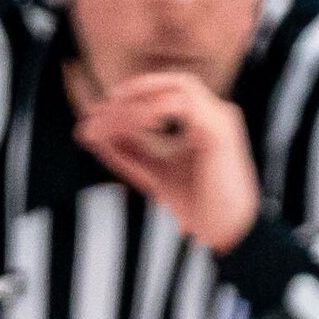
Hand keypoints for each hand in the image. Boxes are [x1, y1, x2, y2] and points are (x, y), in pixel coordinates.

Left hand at [74, 71, 259, 253]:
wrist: (225, 234)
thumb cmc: (198, 207)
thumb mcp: (154, 173)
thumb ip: (129, 152)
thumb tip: (93, 132)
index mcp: (203, 122)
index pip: (165, 95)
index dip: (131, 98)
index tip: (96, 112)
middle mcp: (215, 115)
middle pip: (170, 83)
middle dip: (134, 90)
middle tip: (102, 105)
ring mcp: (221, 119)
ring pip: (176, 87)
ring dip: (142, 99)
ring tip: (115, 115)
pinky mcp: (220, 130)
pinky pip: (183, 104)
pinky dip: (156, 108)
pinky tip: (139, 124)